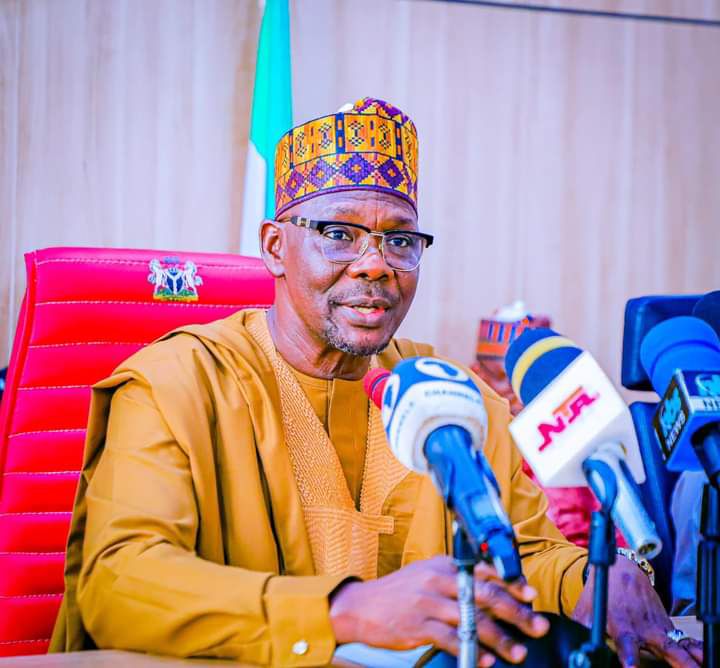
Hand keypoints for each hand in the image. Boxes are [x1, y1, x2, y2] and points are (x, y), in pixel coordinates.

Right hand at [329, 555, 549, 665]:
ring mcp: (428, 603)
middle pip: (486, 595)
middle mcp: (438, 580)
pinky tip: (485, 661)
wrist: (361, 606)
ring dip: (500, 639)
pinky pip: (452, 640)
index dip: (512, 585)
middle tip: (537, 626)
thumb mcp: (427, 576)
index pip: (485, 572)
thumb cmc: (398, 593)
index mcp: (444, 566)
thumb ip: (455, 580)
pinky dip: (472, 652)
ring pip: (474, 620)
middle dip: (516, 613)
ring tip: (517, 653)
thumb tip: (491, 591)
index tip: (531, 597)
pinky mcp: (418, 625)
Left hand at [572, 556, 703, 666]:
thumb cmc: (602, 592)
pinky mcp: (667, 626)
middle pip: (662, 647)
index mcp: (622, 624)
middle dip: (675, 662)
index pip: (626, 643)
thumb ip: (580, 627)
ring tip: (700, 666)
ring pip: (678, 644)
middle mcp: (644, 627)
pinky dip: (695, 649)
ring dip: (690, 658)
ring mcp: (658, 627)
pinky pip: (684, 640)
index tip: (630, 666)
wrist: (622, 569)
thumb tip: (573, 644)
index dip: (628, 655)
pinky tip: (702, 657)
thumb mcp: (585, 609)